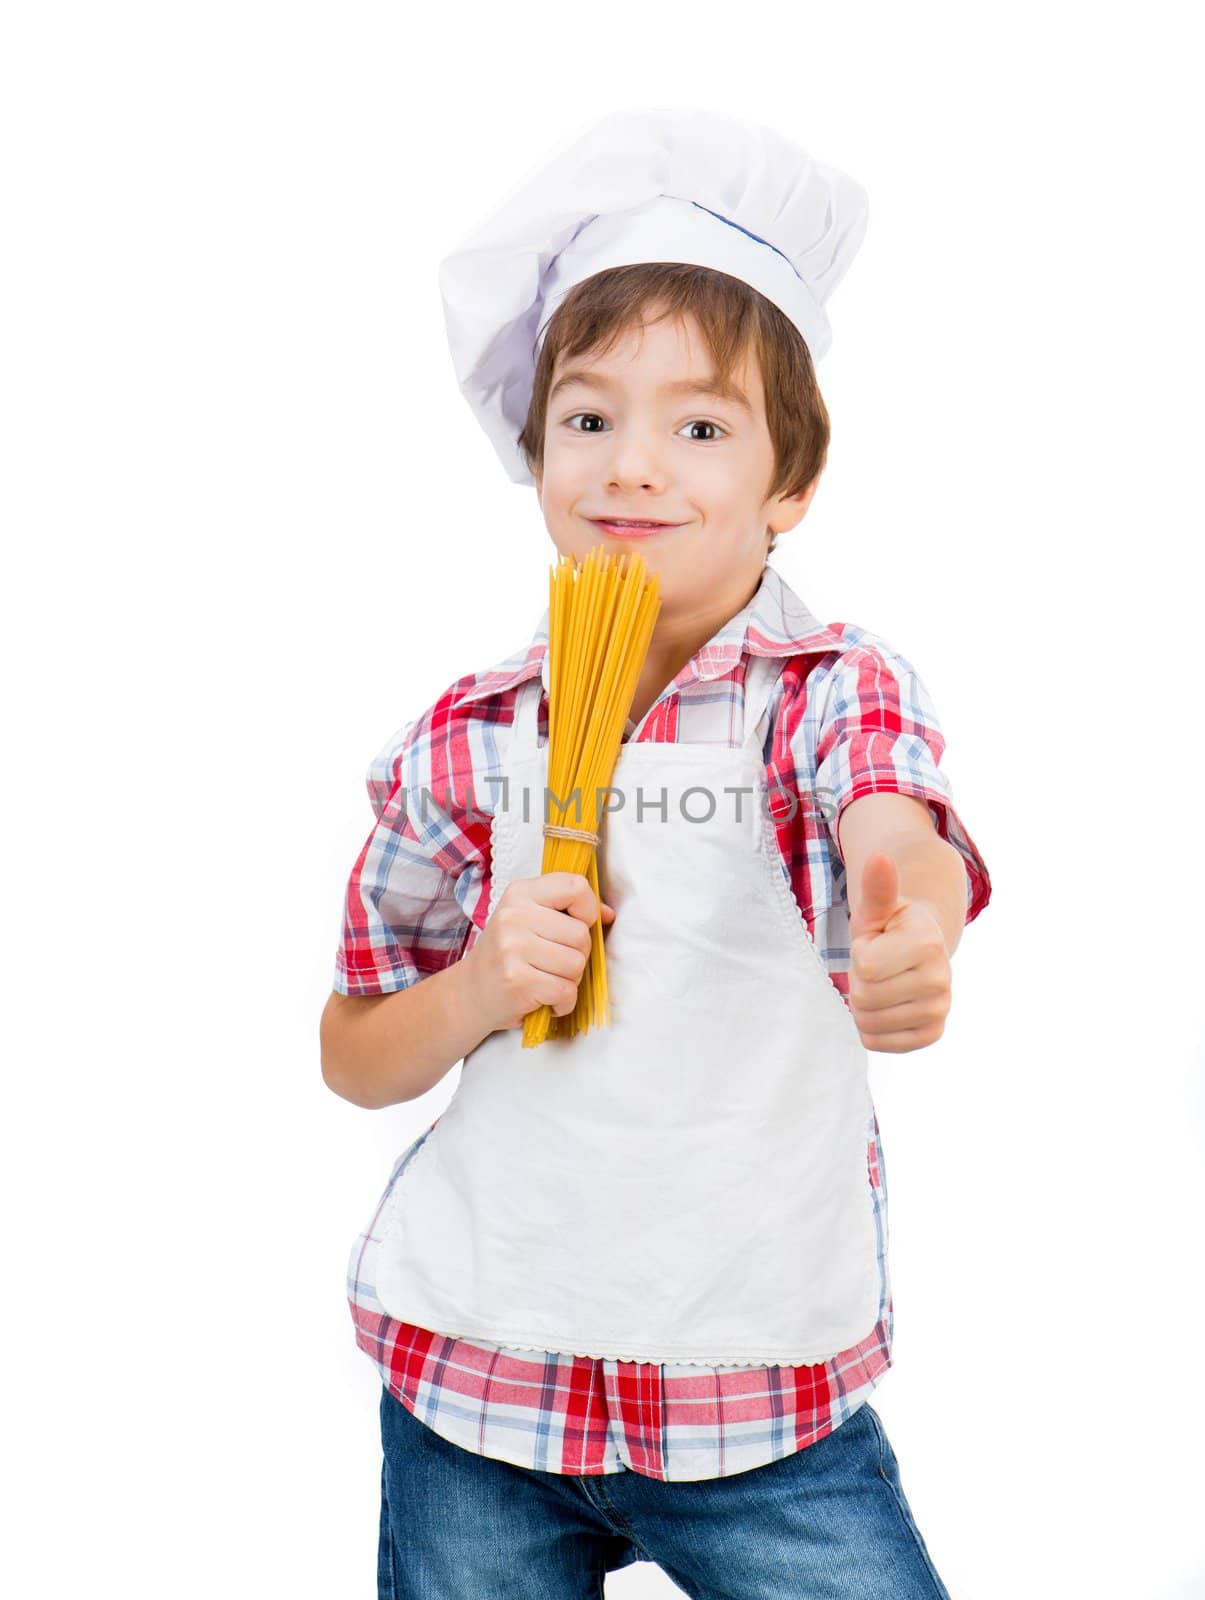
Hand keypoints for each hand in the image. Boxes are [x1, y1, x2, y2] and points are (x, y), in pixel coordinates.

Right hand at [463, 872, 614, 1033]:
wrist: (470, 992)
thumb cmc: (509, 954)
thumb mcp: (531, 919)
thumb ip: (569, 911)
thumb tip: (609, 914)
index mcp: (520, 893)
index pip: (575, 886)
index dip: (588, 909)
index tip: (578, 924)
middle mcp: (514, 916)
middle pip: (580, 934)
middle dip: (578, 954)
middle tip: (554, 962)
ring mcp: (512, 949)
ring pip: (576, 964)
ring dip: (570, 980)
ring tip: (548, 979)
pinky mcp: (517, 981)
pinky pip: (565, 991)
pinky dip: (563, 1002)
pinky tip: (546, 999)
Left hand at [846, 852, 950, 1052]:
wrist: (919, 950)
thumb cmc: (890, 927)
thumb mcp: (879, 907)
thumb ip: (877, 887)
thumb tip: (878, 858)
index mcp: (928, 941)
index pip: (865, 965)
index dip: (859, 953)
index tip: (874, 943)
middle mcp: (941, 977)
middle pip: (864, 997)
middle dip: (858, 980)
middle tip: (875, 967)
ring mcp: (939, 1008)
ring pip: (867, 1022)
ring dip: (863, 1005)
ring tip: (881, 984)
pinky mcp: (932, 1033)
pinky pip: (878, 1042)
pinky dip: (872, 1028)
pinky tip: (886, 1006)